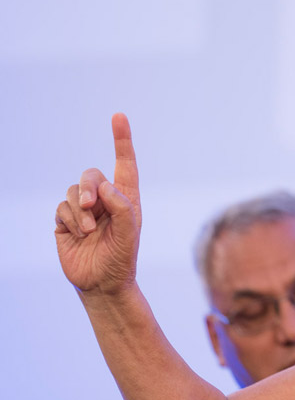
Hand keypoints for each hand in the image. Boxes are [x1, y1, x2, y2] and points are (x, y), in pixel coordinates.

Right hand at [54, 113, 141, 293]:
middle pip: (90, 175)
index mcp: (127, 197)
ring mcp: (84, 210)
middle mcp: (105, 199)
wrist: (102, 284)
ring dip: (80, 212)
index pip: (125, 163)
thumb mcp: (129, 233)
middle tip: (91, 207)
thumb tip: (105, 185)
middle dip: (88, 188)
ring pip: (72, 193)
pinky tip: (78, 236)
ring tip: (90, 232)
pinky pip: (61, 209)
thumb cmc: (122, 258)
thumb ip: (121, 206)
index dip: (121, 139)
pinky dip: (70, 221)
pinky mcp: (66, 222)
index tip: (118, 116)